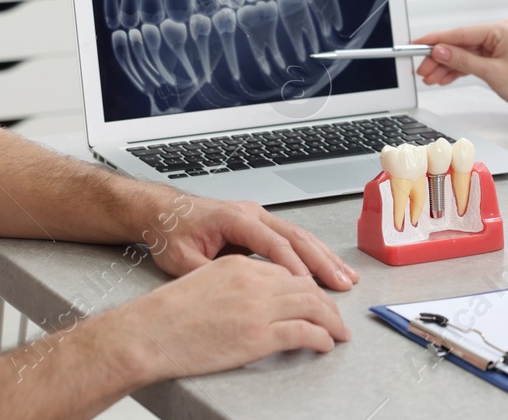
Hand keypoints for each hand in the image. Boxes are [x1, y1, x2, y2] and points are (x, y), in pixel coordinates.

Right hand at [116, 254, 349, 377]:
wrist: (145, 334)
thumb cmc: (165, 314)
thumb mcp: (202, 281)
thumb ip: (232, 283)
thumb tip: (251, 298)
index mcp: (239, 264)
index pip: (286, 269)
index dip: (307, 283)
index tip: (316, 295)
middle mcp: (253, 280)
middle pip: (305, 284)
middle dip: (328, 300)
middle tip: (338, 314)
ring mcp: (258, 307)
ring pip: (312, 305)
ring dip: (331, 319)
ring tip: (339, 331)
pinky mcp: (258, 335)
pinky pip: (304, 332)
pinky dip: (321, 337)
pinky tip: (326, 343)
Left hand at [139, 191, 358, 291]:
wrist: (162, 212)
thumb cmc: (171, 231)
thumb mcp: (182, 259)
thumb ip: (210, 275)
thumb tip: (234, 295)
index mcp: (235, 218)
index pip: (273, 243)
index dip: (292, 266)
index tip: (308, 287)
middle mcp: (252, 213)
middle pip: (296, 236)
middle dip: (322, 261)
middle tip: (342, 283)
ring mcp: (258, 217)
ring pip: (300, 236)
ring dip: (324, 257)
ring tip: (345, 277)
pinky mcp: (259, 226)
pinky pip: (292, 239)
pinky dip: (312, 254)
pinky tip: (326, 268)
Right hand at [414, 20, 507, 121]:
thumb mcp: (492, 73)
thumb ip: (463, 60)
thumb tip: (439, 51)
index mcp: (499, 29)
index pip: (460, 33)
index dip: (435, 39)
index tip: (416, 44)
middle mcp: (498, 33)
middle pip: (459, 43)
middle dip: (439, 57)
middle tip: (421, 70)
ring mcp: (497, 46)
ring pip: (463, 53)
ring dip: (446, 66)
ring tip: (429, 78)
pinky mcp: (497, 58)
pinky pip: (472, 61)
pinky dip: (458, 70)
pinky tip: (443, 78)